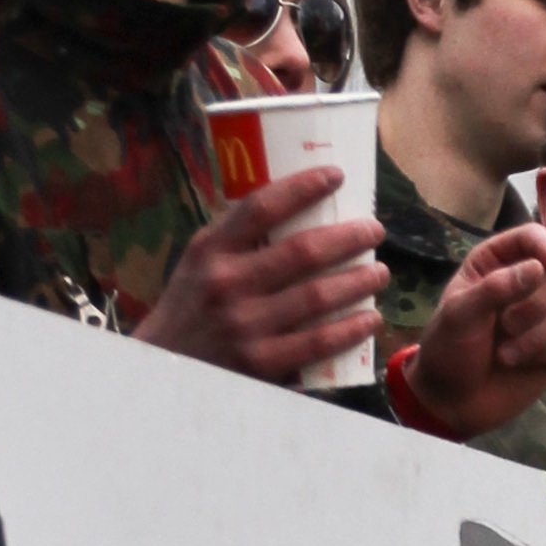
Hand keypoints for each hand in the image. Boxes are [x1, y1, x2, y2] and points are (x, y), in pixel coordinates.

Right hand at [136, 166, 383, 383]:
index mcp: (212, 250)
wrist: (166, 370)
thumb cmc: (191, 307)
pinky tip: (370, 318)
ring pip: (317, 297)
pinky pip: (318, 343)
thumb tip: (295, 203)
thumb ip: (238, 236)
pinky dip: (350, 329)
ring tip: (380, 272)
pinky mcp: (261, 364)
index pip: (262, 207)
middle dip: (349, 237)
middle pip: (302, 252)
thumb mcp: (200, 260)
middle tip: (375, 230)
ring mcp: (245, 327)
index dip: (304, 186)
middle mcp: (227, 284)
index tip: (337, 176)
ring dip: (358, 282)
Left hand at [406, 219, 545, 437]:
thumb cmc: (448, 350)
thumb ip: (496, 288)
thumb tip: (539, 268)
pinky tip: (528, 364)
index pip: (532, 238)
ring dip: (540, 336)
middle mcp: (525, 283)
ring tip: (506, 355)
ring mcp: (544, 316)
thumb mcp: (460, 314)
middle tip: (506, 326)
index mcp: (496, 263)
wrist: (451, 401)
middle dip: (538, 304)